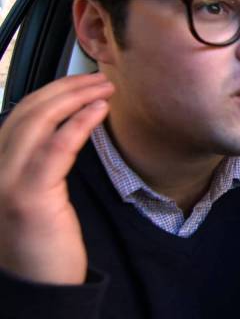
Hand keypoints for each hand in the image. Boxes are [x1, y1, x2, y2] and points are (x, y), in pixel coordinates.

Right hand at [0, 73, 112, 283]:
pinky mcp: (29, 196)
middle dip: (66, 88)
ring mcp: (7, 181)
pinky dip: (79, 122)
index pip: (20, 114)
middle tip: (100, 78)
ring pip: (39, 121)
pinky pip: (57, 147)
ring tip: (104, 88)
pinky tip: (100, 109)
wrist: (38, 286)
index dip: (52, 92)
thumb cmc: (42, 244)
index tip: (81, 82)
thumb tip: (68, 130)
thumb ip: (41, 163)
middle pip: (28, 111)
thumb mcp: (37, 196)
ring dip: (76, 97)